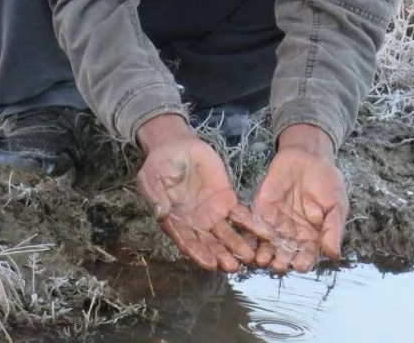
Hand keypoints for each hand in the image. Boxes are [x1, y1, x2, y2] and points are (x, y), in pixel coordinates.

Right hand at [135, 115, 273, 271]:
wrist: (176, 146)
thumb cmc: (159, 165)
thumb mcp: (151, 179)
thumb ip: (156, 197)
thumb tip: (160, 213)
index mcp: (176, 222)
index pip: (188, 242)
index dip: (199, 254)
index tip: (211, 264)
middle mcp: (196, 223)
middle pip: (210, 243)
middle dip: (222, 255)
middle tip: (234, 267)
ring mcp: (212, 214)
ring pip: (227, 234)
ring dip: (238, 246)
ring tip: (250, 257)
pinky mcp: (226, 200)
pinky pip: (240, 216)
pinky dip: (250, 226)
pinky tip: (262, 234)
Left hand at [252, 125, 347, 273]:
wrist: (308, 156)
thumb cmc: (327, 181)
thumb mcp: (336, 204)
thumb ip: (333, 229)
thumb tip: (333, 254)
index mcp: (312, 237)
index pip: (306, 256)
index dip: (303, 262)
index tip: (300, 265)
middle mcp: (291, 235)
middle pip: (284, 254)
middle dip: (281, 262)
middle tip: (277, 266)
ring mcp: (274, 223)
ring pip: (266, 244)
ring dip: (263, 253)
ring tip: (261, 259)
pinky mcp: (260, 210)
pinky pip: (253, 224)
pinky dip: (248, 232)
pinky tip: (247, 238)